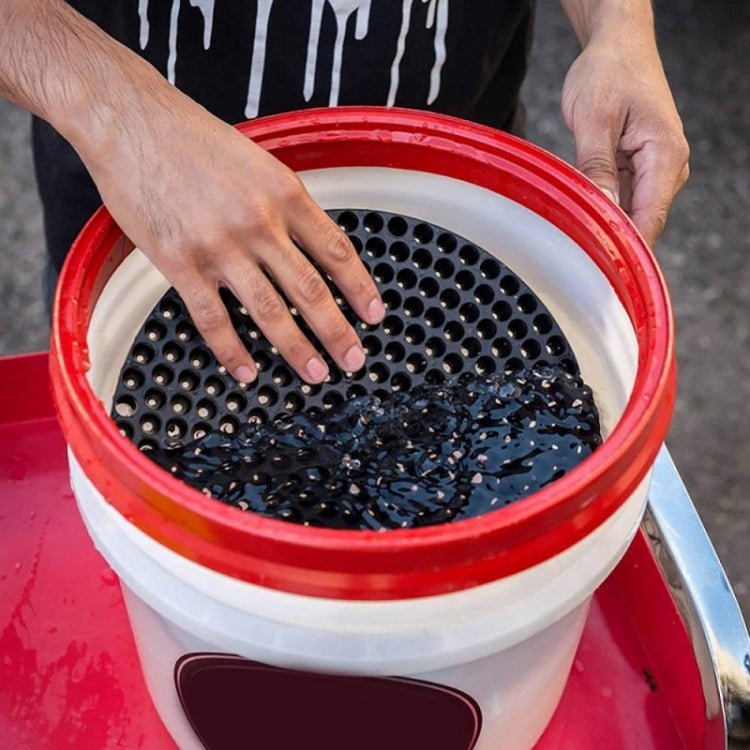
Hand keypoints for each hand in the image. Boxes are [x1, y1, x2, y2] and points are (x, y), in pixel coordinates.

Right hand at [77, 73, 384, 384]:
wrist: (131, 121)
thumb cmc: (193, 138)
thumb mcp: (258, 161)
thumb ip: (285, 203)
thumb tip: (309, 242)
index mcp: (284, 193)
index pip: (336, 251)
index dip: (360, 288)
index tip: (373, 314)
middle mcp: (259, 222)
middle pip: (310, 290)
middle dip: (337, 332)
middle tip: (354, 359)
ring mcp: (219, 245)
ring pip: (269, 311)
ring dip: (296, 349)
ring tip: (315, 373)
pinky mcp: (180, 262)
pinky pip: (213, 319)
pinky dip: (231, 352)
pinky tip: (246, 371)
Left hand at [560, 19, 688, 245]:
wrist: (618, 47)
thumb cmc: (609, 72)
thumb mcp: (594, 118)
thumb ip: (597, 167)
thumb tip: (601, 211)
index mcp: (666, 155)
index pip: (649, 218)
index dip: (625, 247)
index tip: (597, 267)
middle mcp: (667, 167)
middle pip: (641, 222)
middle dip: (610, 239)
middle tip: (573, 255)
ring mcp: (654, 170)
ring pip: (629, 214)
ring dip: (603, 223)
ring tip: (571, 232)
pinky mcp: (639, 169)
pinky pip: (620, 199)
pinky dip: (601, 207)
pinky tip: (579, 212)